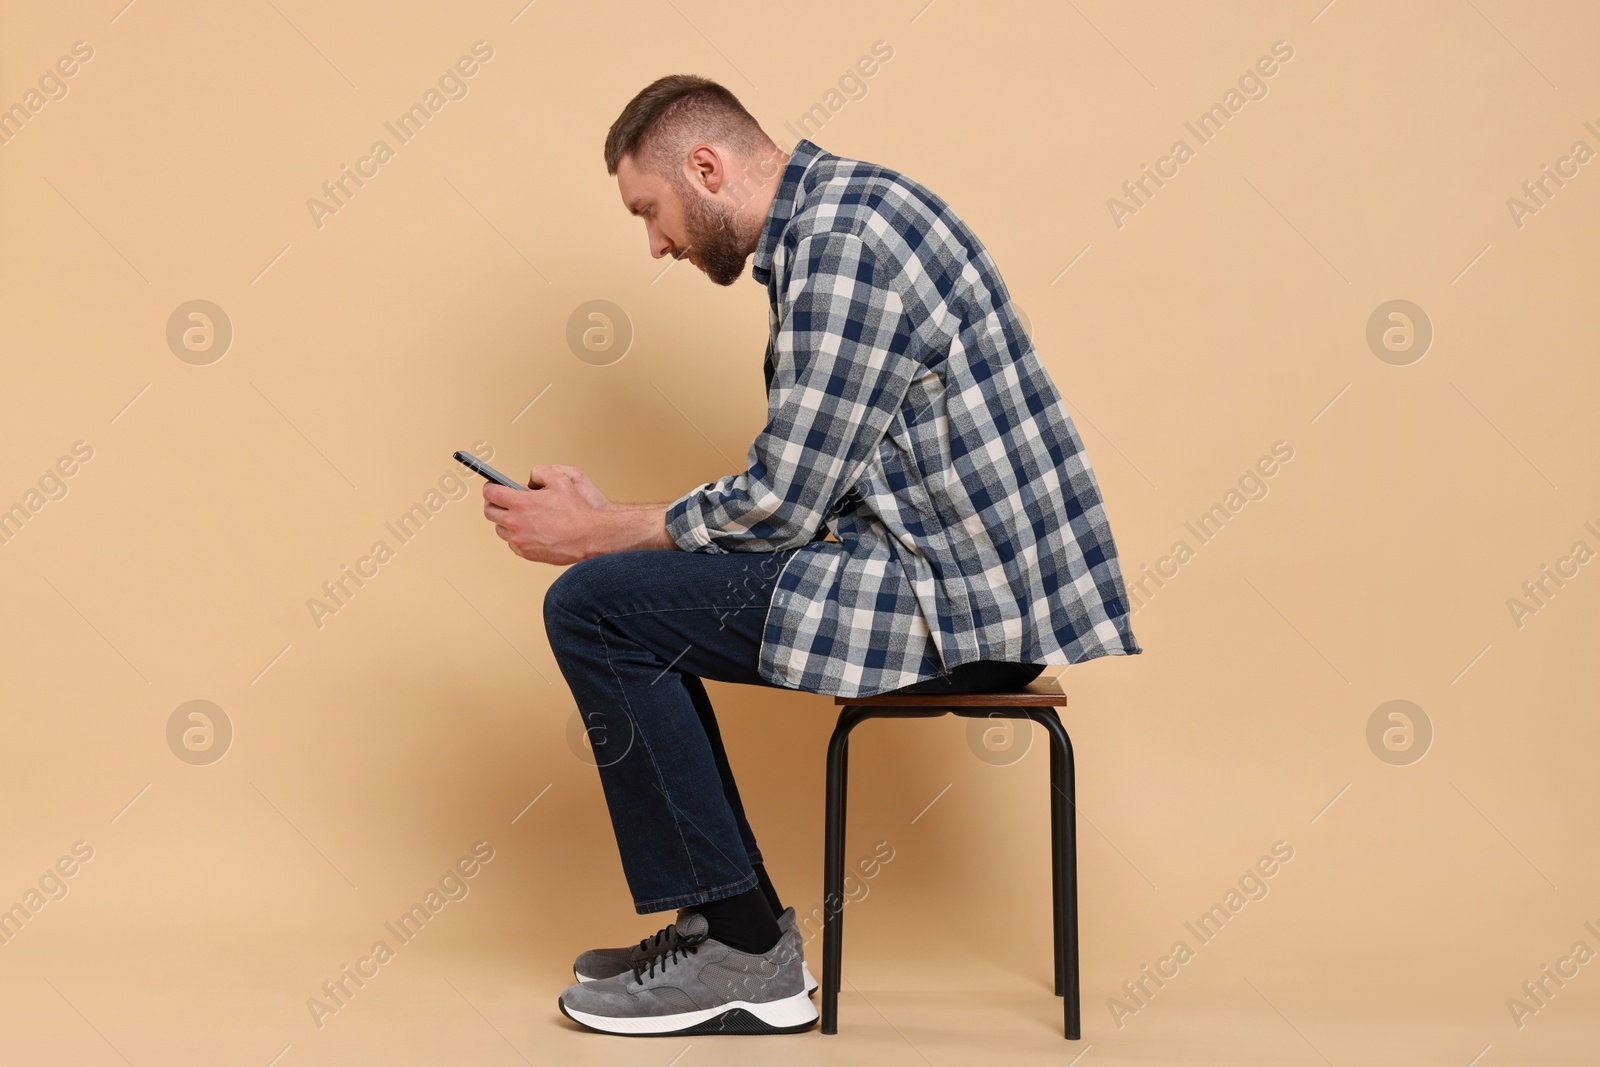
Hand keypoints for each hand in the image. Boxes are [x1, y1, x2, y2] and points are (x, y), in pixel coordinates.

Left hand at [482, 464, 609, 564]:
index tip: (493, 486)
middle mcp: (515, 522)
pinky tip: (527, 530)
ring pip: (499, 529)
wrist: (588, 537)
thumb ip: (541, 472)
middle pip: (489, 512)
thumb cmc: (576, 511)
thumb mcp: (561, 480)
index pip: (490, 493)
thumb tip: (530, 478)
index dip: (490, 487)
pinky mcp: (525, 553)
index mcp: (520, 503)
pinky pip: (511, 543)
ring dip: (504, 520)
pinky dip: (515, 536)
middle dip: (493, 503)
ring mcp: (519, 540)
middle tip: (502, 500)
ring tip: (518, 515)